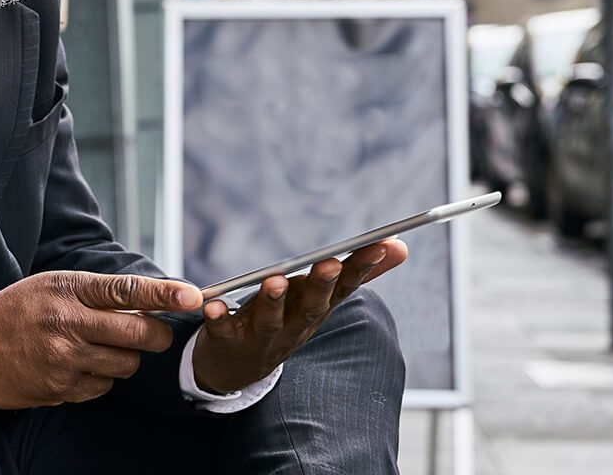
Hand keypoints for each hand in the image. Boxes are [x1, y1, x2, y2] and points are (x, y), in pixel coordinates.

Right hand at [0, 271, 200, 408]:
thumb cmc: (10, 313)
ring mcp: (63, 361)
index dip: (165, 293)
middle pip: (138, 334)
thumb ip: (93, 294)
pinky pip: (102, 388)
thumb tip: (145, 302)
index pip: (127, 290)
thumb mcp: (48, 287)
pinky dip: (99, 380)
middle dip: (156, 335)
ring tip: (98, 348)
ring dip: (123, 358)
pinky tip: (76, 367)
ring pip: (125, 365)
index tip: (193, 297)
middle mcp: (67, 324)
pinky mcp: (58, 390)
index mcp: (66, 290)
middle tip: (155, 333)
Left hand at [191, 239, 407, 393]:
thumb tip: (400, 247)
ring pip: (270, 321)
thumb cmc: (284, 321)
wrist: (236, 368)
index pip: (344, 289)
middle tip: (330, 263)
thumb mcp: (321, 298)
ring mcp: (260, 337)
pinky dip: (218, 318)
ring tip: (274, 280)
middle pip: (311, 307)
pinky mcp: (227, 340)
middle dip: (321, 286)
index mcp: (316, 310)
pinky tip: (212, 305)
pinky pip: (222, 330)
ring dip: (273, 301)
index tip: (379, 244)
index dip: (362, 268)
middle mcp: (293, 326)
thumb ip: (358, 274)